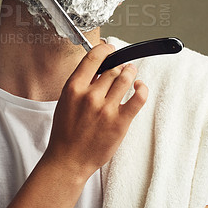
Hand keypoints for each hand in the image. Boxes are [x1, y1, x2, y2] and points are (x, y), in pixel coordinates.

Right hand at [44, 43, 147, 179]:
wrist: (68, 159)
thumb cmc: (66, 131)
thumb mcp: (65, 101)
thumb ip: (81, 84)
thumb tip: (99, 68)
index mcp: (74, 88)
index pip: (93, 58)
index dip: (105, 49)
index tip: (109, 48)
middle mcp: (90, 96)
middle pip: (112, 68)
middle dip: (118, 65)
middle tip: (121, 66)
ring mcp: (106, 109)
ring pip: (125, 78)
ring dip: (130, 71)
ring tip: (131, 71)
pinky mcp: (120, 122)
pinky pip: (138, 98)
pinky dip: (142, 88)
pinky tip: (140, 86)